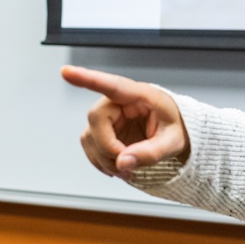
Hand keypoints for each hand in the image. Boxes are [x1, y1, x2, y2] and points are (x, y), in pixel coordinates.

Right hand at [61, 65, 188, 180]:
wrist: (177, 133)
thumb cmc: (178, 128)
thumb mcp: (173, 142)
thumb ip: (150, 153)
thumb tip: (123, 162)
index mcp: (140, 95)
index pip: (112, 86)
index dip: (87, 78)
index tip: (66, 72)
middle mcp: (119, 102)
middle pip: (96, 119)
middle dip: (107, 148)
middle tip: (126, 166)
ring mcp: (110, 116)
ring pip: (90, 136)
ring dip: (104, 159)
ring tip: (125, 171)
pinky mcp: (105, 130)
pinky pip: (91, 145)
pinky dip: (101, 162)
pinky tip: (116, 168)